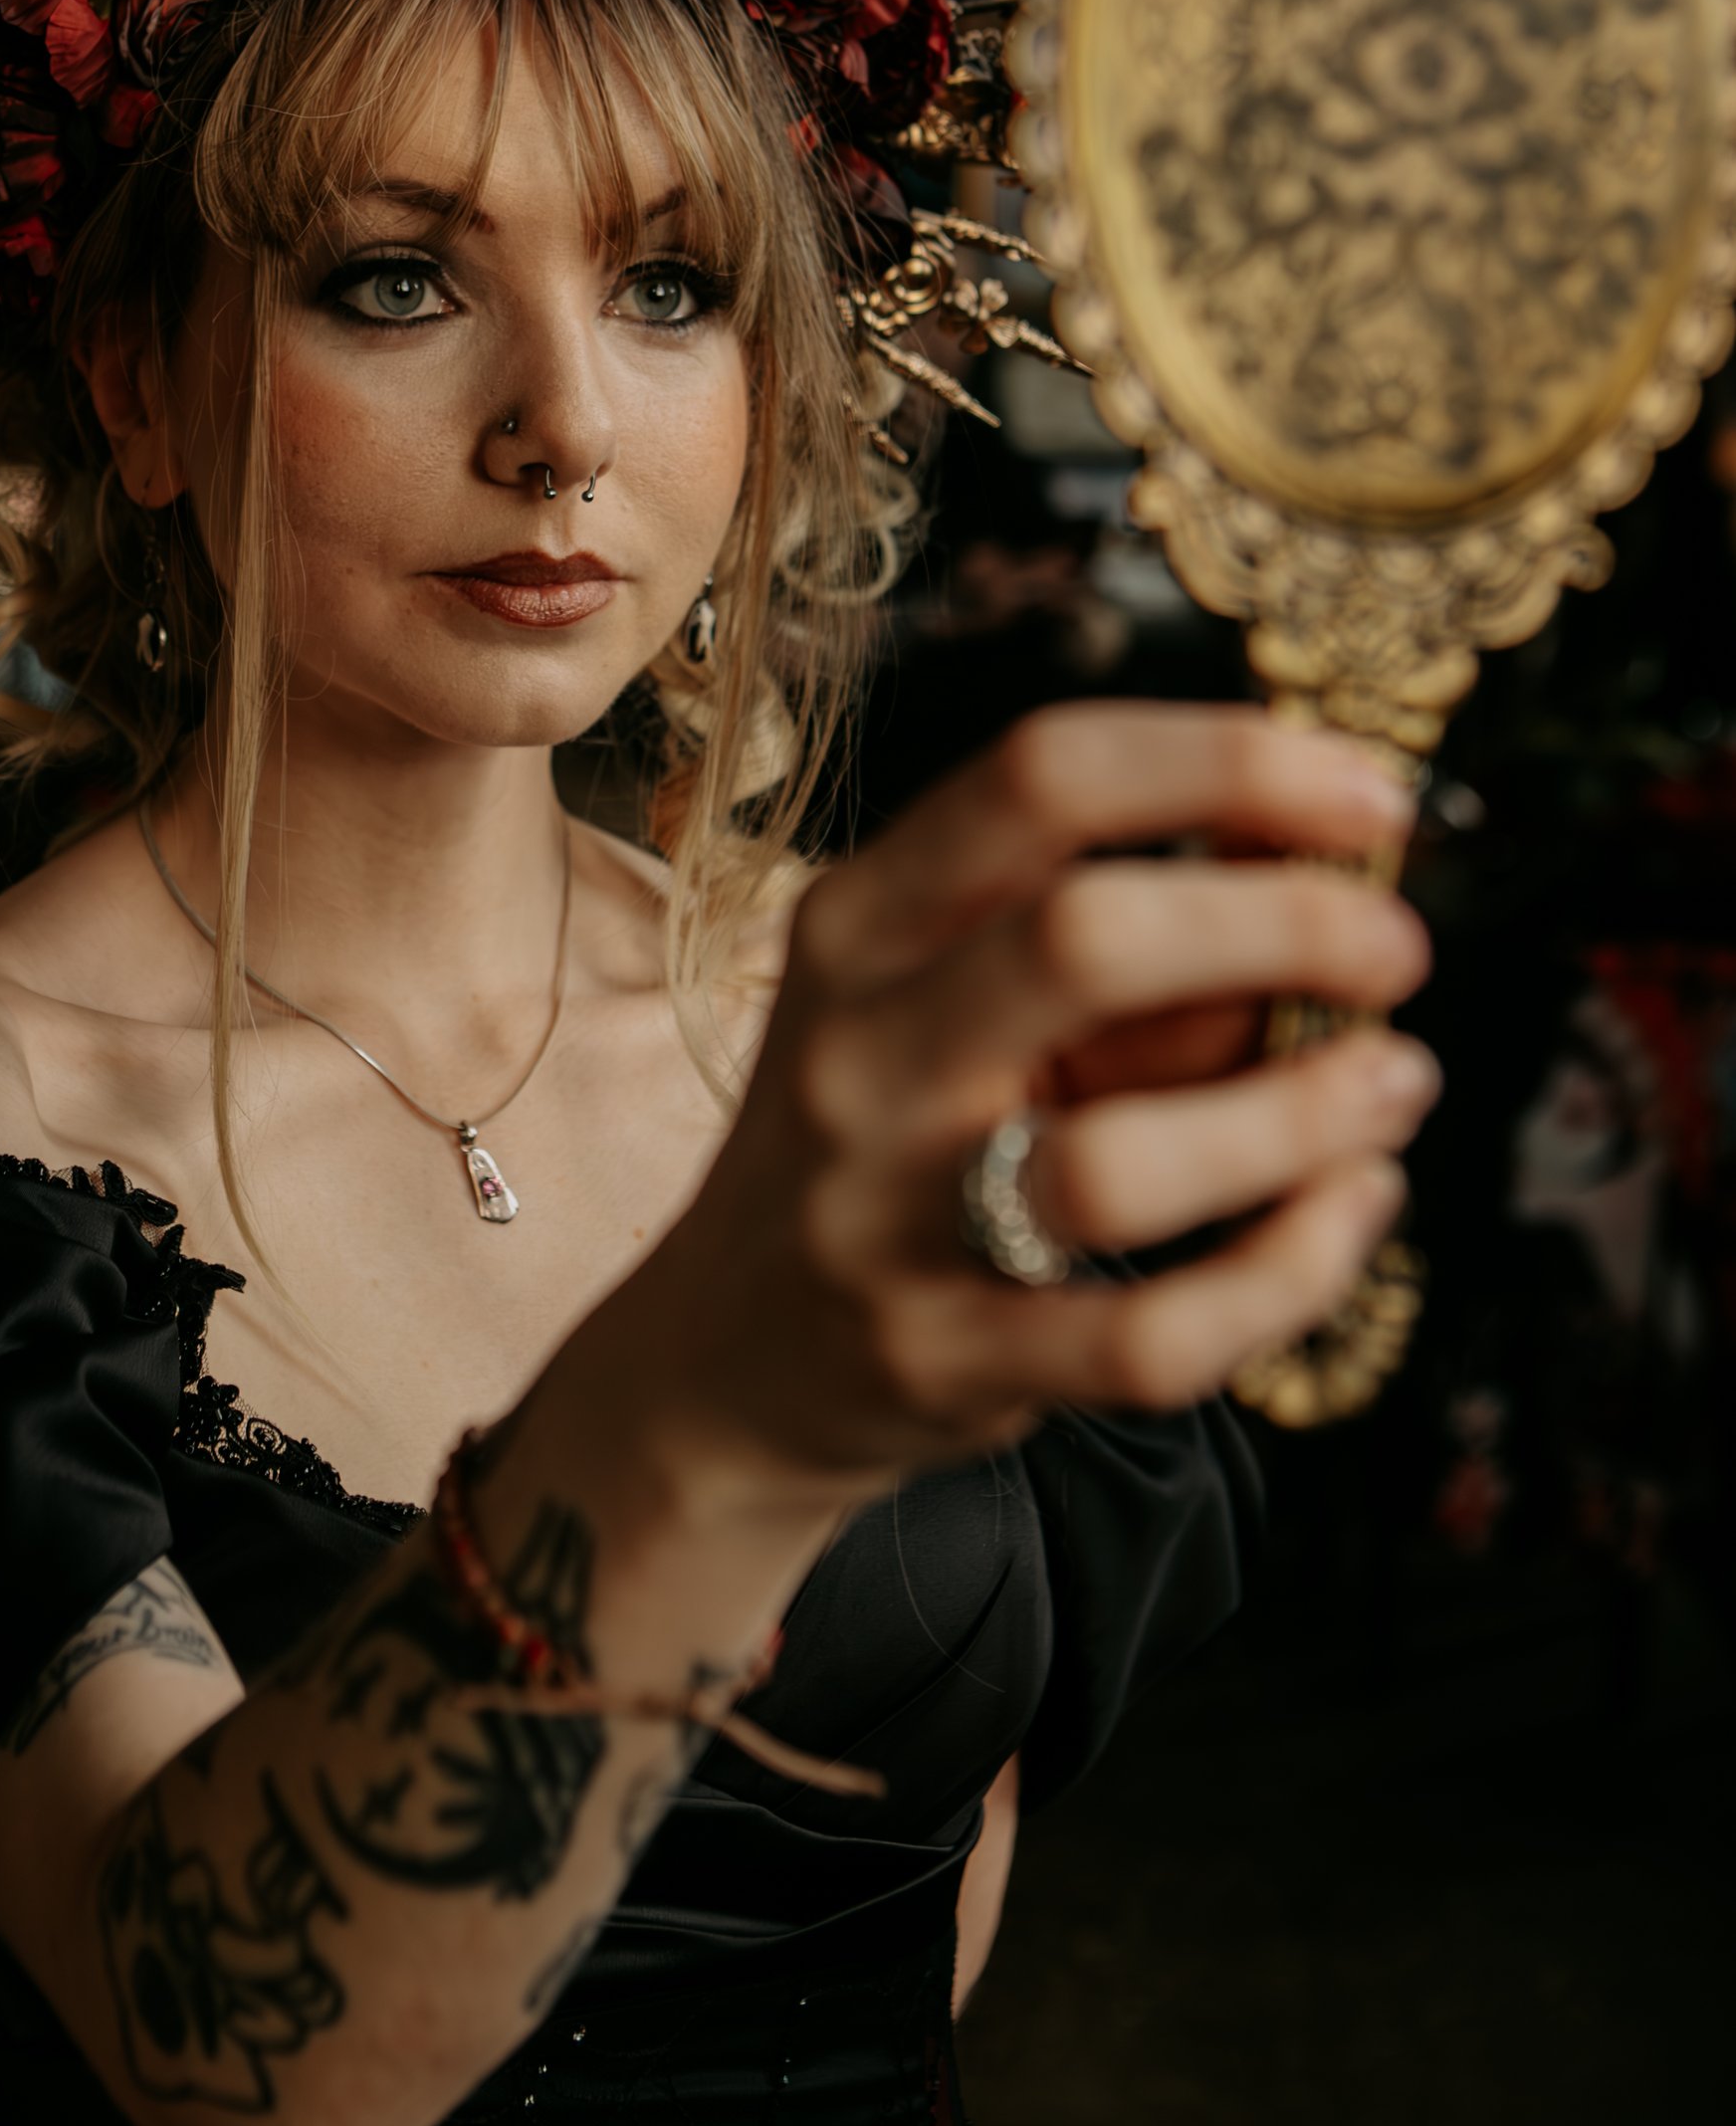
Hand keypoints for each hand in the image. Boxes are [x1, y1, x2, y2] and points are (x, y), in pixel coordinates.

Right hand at [628, 704, 1437, 1502]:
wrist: (731, 1358)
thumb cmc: (901, 1134)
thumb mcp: (961, 1000)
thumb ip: (1132, 944)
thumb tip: (1330, 870)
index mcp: (863, 920)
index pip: (1042, 779)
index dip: (1228, 764)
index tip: (1371, 793)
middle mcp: (859, 1051)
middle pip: (1081, 938)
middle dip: (1287, 926)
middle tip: (1394, 950)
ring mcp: (885, 1216)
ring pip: (1116, 1167)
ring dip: (1298, 1118)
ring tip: (1390, 1088)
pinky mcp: (939, 1361)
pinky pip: (1150, 1338)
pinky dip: (1289, 1272)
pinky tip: (1347, 1213)